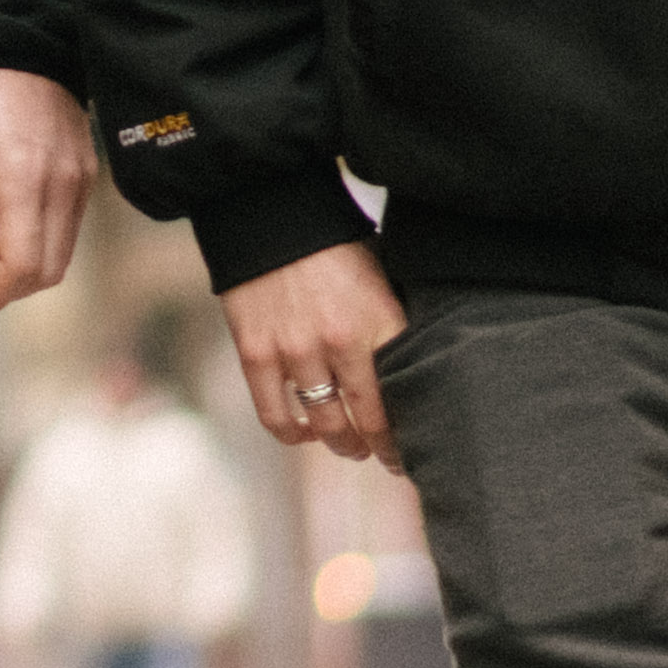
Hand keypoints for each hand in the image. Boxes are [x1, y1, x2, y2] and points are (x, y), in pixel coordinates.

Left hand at [0, 65, 93, 324]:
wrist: (25, 48)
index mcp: (25, 178)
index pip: (23, 264)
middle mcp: (63, 186)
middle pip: (47, 272)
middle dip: (4, 290)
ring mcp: (81, 183)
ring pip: (60, 257)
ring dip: (18, 270)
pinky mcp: (86, 178)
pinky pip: (67, 232)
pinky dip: (35, 247)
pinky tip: (0, 229)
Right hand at [225, 242, 407, 465]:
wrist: (271, 213)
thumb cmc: (334, 247)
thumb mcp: (380, 280)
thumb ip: (391, 327)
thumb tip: (413, 371)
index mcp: (378, 321)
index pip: (399, 400)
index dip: (405, 437)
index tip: (411, 451)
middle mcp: (338, 343)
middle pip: (365, 422)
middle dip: (376, 448)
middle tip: (380, 454)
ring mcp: (293, 350)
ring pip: (322, 424)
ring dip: (338, 442)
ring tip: (345, 444)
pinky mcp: (255, 352)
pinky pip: (274, 415)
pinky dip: (291, 433)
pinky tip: (302, 432)